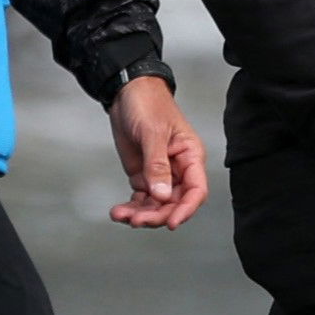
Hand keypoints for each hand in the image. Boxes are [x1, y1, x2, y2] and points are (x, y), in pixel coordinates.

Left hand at [108, 76, 207, 230]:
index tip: (172, 223)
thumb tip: (163, 195)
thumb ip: (157, 165)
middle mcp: (178, 169)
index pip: (196, 190)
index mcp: (190, 156)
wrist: (126, 92)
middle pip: (175, 203)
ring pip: (157, 205)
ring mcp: (160, 174)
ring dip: (141, 215)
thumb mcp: (153, 133)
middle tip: (137, 220)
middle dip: (157, 215)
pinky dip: (131, 208)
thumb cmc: (148, 103)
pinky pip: (141, 199)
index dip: (186, 209)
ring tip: (121, 215)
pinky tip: (119, 212)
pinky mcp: (143, 175)